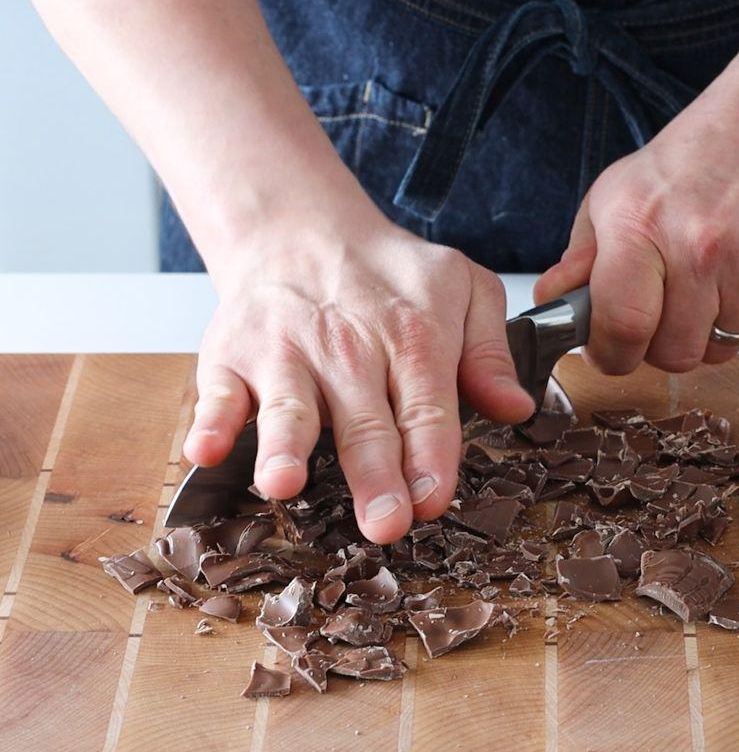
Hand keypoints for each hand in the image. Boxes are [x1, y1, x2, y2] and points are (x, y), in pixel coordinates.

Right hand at [181, 209, 534, 543]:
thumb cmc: (389, 274)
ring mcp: (286, 353)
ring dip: (285, 448)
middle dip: (374, 475)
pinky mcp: (231, 357)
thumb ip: (491, 352)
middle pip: (365, 421)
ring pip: (289, 408)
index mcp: (413, 335)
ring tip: (284, 485)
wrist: (299, 228)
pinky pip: (218, 393)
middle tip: (385, 523)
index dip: (432, 455)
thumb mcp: (464, 289)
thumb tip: (516, 407)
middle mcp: (348, 348)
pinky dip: (212, 422)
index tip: (434, 498)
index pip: (427, 405)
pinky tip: (208, 452)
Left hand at [534, 71, 738, 373]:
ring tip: (710, 277)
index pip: (621, 330)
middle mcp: (699, 248)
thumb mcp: (619, 192)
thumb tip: (554, 304)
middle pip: (673, 356)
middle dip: (661, 344)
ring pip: (717, 351)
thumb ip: (582, 257)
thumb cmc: (698, 155)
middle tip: (665, 306)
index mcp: (641, 223)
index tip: (611, 346)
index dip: (611, 353)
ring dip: (707, 330)